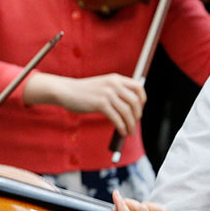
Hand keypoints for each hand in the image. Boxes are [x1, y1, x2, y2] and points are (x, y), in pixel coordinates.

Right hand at [31, 72, 145, 134]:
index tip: (139, 109)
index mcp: (116, 79)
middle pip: (135, 102)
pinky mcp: (100, 104)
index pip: (138, 87)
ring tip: (129, 132)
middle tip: (134, 124)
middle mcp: (114, 84)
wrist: (66, 91)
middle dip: (137, 116)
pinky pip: (117, 118)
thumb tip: (130, 109)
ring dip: (130, 125)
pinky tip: (121, 132)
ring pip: (127, 112)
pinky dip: (121, 127)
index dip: (143, 99)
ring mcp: (107, 94)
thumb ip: (116, 92)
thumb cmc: (83, 91)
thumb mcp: (102, 86)